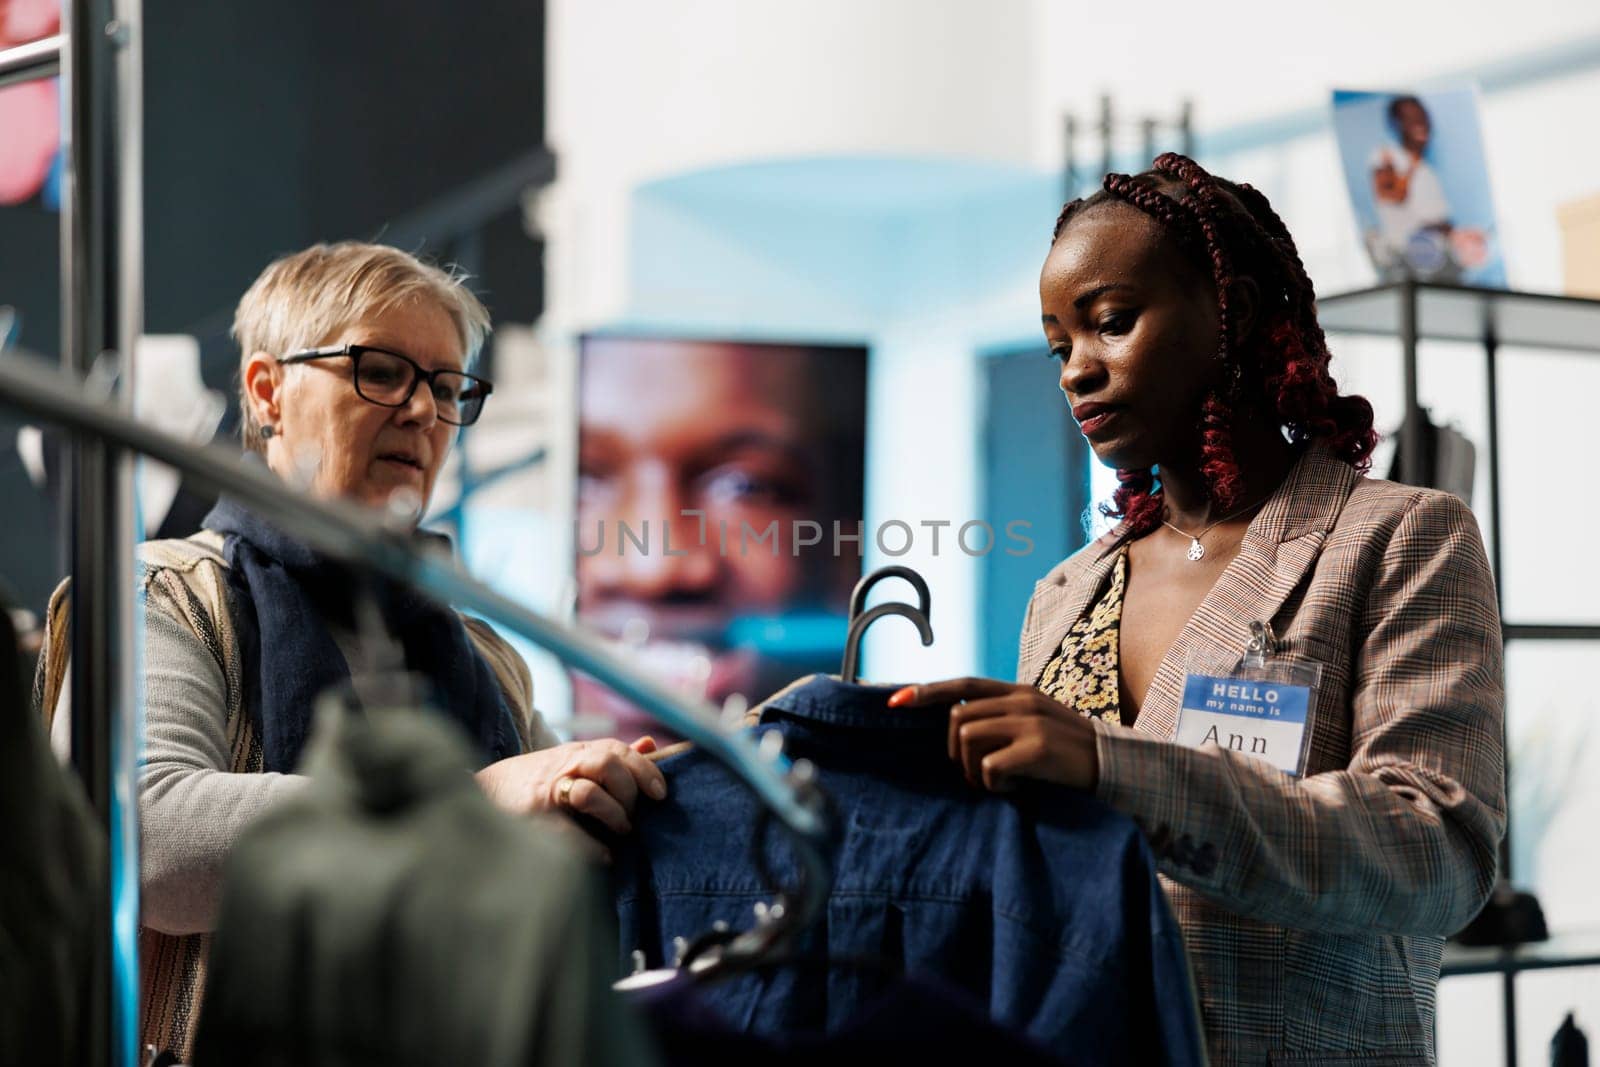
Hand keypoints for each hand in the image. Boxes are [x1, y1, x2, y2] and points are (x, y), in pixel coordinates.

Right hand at [475, 736, 667, 833]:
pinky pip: (568, 833)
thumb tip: (651, 744)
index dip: (644, 770)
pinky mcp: (533, 820)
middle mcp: (564, 767)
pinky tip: (604, 856)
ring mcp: (547, 793)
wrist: (484, 790)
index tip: (660, 794)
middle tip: (634, 816)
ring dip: (613, 814)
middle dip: (629, 792)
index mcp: (578, 753)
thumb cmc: (537, 778)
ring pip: (588, 793)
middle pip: (608, 765)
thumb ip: (612, 755)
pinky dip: (591, 847)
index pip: (618, 751)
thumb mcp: (573, 757)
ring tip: (621, 831)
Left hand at [888, 678, 1098, 792]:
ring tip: (1001, 783)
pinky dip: (995, 786)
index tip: (894, 702)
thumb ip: (1001, 719)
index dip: (926, 692)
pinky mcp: (1038, 749)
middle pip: (957, 721)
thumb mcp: (1035, 724)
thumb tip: (955, 730)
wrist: (1117, 770)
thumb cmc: (1067, 756)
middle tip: (981, 776)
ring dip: (975, 772)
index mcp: (1018, 693)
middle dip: (957, 754)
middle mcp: (1021, 701)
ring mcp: (1030, 723)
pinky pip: (990, 768)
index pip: (963, 685)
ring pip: (968, 741)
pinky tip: (1017, 789)